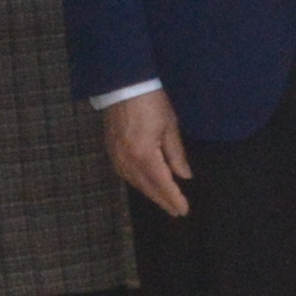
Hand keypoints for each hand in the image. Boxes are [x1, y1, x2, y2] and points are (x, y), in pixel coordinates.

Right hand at [101, 89, 190, 214]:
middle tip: (175, 211)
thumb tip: (185, 176)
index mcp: (144, 155)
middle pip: (147, 187)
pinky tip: (144, 184)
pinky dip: (136, 182)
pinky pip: (124, 174)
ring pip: (135, 182)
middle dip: (163, 200)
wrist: (124, 84)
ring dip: (150, 193)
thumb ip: (176, 155)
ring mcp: (116, 156)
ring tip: (163, 201)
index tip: (184, 210)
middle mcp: (128, 160)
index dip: (173, 198)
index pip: (162, 184)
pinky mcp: (111, 150)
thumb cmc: (151, 102)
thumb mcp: (170, 126)